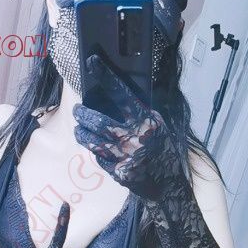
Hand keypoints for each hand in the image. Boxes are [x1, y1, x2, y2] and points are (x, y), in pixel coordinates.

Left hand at [72, 53, 184, 202]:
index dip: (106, 77)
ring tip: (79, 129)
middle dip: (84, 114)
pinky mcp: (119, 172)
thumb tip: (116, 96)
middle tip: (78, 111)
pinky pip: (100, 158)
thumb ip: (140, 114)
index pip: (123, 94)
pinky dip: (97, 152)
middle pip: (99, 121)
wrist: (169, 184)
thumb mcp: (158, 126)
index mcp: (146, 121)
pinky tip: (96, 149)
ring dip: (82, 133)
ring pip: (94, 141)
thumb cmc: (163, 151)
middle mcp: (135, 138)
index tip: (92, 62)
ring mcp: (126, 157)